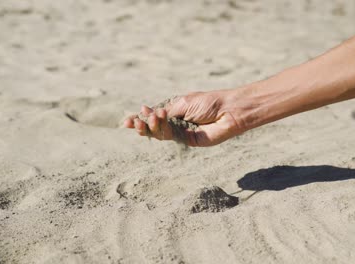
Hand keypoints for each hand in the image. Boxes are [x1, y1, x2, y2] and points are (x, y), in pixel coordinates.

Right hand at [123, 90, 243, 146]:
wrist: (228, 111)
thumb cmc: (209, 102)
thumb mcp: (183, 103)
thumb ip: (166, 111)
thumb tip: (149, 114)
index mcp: (175, 111)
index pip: (153, 117)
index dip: (140, 119)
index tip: (126, 120)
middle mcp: (176, 122)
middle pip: (154, 128)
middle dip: (141, 125)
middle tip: (132, 122)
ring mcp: (182, 132)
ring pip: (160, 134)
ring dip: (150, 126)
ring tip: (147, 118)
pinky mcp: (188, 141)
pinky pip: (171, 137)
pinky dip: (162, 129)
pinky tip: (157, 118)